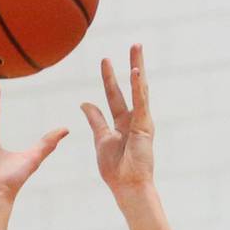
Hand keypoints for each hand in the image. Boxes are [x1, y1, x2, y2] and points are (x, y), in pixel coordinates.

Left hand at [81, 45, 154, 196]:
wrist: (126, 185)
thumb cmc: (115, 168)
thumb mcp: (101, 138)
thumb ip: (95, 120)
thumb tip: (84, 103)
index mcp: (123, 123)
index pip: (115, 95)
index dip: (109, 78)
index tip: (105, 59)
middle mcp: (134, 119)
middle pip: (133, 86)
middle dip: (133, 64)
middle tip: (135, 44)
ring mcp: (141, 122)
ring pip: (140, 89)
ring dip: (138, 67)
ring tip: (137, 47)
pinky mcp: (145, 127)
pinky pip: (141, 103)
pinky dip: (138, 87)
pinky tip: (136, 72)